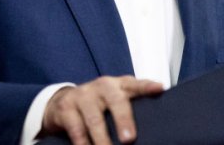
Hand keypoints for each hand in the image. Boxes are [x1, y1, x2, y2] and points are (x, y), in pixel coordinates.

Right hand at [41, 76, 162, 144]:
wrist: (64, 101)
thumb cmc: (101, 105)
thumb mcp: (116, 102)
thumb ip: (132, 109)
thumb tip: (157, 133)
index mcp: (119, 85)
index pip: (135, 84)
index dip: (146, 86)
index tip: (159, 89)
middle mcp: (102, 86)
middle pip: (115, 100)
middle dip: (123, 119)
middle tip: (129, 139)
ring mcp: (82, 95)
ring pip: (94, 119)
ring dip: (102, 138)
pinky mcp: (66, 108)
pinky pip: (76, 129)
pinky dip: (83, 143)